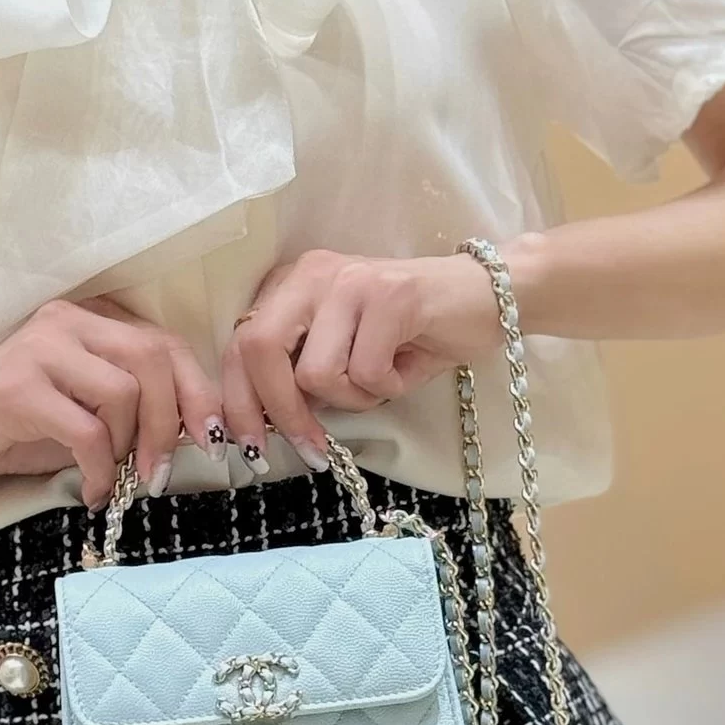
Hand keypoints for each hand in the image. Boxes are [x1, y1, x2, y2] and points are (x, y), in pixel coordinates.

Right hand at [0, 297, 225, 507]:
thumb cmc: (6, 426)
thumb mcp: (78, 409)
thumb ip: (128, 408)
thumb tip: (189, 434)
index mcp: (87, 320)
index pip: (165, 343)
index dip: (199, 392)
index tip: (212, 438)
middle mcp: (67, 322)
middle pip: (154, 359)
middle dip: (173, 422)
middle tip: (160, 471)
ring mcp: (41, 350)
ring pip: (125, 393)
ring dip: (131, 446)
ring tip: (115, 477)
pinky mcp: (18, 389)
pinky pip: (87, 431)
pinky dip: (99, 469)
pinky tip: (88, 490)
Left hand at [222, 249, 501, 469]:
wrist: (486, 297)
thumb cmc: (412, 334)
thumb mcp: (344, 353)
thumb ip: (300, 375)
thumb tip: (265, 424)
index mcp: (290, 286)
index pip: (237, 347)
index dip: (238, 404)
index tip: (251, 448)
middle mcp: (310, 274)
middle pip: (257, 351)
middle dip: (280, 413)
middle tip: (311, 450)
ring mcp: (349, 280)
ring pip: (314, 373)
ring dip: (351, 399)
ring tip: (382, 381)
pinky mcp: (390, 295)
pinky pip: (364, 372)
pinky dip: (386, 387)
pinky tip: (407, 367)